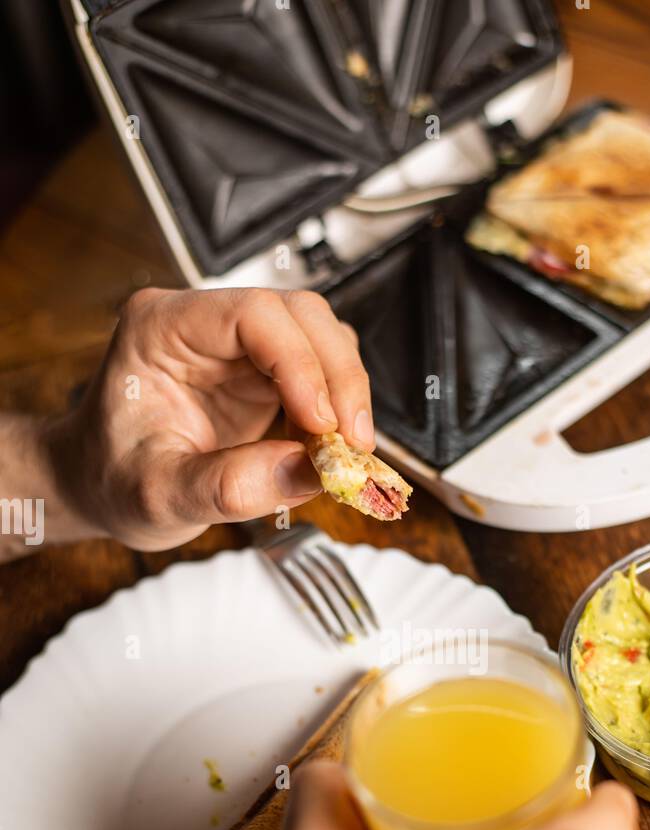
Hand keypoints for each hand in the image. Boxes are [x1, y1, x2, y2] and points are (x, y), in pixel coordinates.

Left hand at [50, 287, 374, 549]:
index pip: (253, 314)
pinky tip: (329, 451)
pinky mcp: (265, 376)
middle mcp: (205, 324)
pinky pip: (321, 374)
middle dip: (337, 378)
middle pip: (301, 316)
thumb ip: (227, 486)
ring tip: (343, 453)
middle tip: (352, 444)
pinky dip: (339, 412)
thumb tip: (308, 471)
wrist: (99, 487)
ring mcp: (239, 348)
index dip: (300, 363)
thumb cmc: (111, 480)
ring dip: (345, 393)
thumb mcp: (157, 497)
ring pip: (321, 338)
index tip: (321, 423)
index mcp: (163, 328)